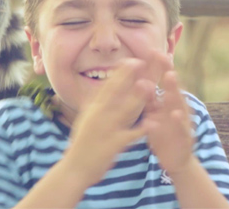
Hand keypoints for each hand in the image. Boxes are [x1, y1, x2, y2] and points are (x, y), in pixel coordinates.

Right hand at [63, 59, 155, 185]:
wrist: (74, 169)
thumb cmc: (82, 143)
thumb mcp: (85, 119)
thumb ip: (92, 103)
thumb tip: (97, 88)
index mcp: (93, 108)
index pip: (108, 86)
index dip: (120, 72)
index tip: (132, 59)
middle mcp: (98, 115)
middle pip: (115, 92)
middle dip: (128, 76)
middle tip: (141, 61)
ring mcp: (105, 129)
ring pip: (123, 111)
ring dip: (136, 98)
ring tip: (150, 86)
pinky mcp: (113, 145)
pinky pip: (129, 135)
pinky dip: (141, 129)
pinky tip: (153, 123)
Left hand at [143, 70, 194, 175]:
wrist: (177, 160)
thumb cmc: (164, 133)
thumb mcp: (154, 114)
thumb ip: (148, 99)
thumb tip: (138, 79)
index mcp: (166, 103)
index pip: (163, 83)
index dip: (160, 67)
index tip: (154, 51)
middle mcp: (176, 108)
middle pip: (172, 89)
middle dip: (168, 75)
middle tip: (164, 60)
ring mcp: (182, 122)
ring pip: (178, 106)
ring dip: (174, 93)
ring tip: (169, 81)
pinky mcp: (185, 137)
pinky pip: (180, 129)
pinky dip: (176, 122)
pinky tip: (172, 114)